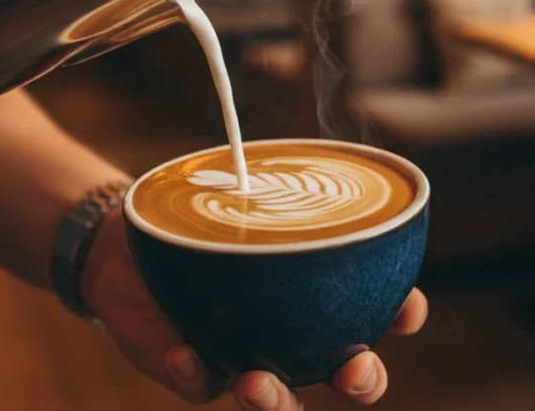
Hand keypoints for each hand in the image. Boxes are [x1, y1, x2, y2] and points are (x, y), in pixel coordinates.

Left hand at [80, 209, 429, 409]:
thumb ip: (260, 185)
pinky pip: (200, 386)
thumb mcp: (230, 194)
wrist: (127, 246)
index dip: (403, 313)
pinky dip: (193, 372)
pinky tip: (183, 352)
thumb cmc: (194, 218)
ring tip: (253, 383)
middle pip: (346, 373)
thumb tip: (278, 148)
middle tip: (352, 369)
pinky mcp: (195, 371)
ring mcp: (246, 357)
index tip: (408, 307)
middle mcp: (292, 334)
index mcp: (317, 293)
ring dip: (275, 399)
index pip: (379, 308)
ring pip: (279, 400)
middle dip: (362, 380)